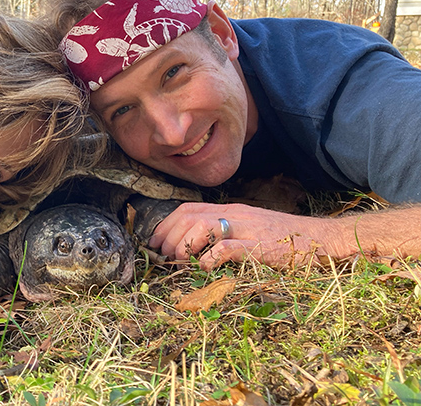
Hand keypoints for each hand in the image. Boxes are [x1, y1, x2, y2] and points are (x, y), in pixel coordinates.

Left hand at [148, 202, 338, 269]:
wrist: (322, 239)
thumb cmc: (285, 238)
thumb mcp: (251, 229)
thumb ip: (226, 232)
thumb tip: (196, 247)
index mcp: (232, 210)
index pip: (189, 209)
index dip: (166, 224)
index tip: (155, 241)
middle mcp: (236, 214)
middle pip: (189, 215)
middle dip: (168, 234)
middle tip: (162, 254)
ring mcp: (247, 229)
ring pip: (203, 226)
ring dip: (183, 243)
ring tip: (178, 259)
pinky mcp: (259, 246)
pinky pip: (227, 247)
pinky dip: (210, 257)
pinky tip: (205, 267)